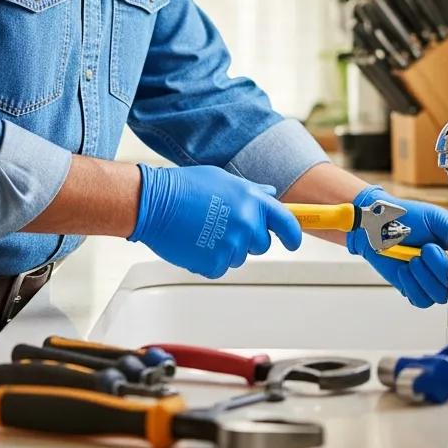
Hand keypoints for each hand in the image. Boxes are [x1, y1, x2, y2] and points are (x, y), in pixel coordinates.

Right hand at [130, 164, 301, 278]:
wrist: (155, 202)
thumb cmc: (185, 186)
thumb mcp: (224, 179)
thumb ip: (251, 191)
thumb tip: (270, 195)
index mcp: (252, 199)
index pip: (287, 222)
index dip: (293, 234)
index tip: (293, 241)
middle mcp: (247, 222)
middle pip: (262, 244)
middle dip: (248, 239)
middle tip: (224, 226)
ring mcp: (231, 244)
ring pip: (239, 256)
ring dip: (225, 248)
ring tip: (203, 230)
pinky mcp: (214, 262)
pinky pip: (219, 267)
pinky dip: (209, 260)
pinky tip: (195, 242)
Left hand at [346, 186, 447, 307]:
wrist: (376, 224)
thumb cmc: (408, 217)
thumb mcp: (436, 220)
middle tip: (442, 256)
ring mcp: (433, 281)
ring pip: (442, 294)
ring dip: (428, 273)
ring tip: (415, 254)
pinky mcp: (415, 290)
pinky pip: (422, 299)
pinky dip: (413, 282)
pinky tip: (405, 266)